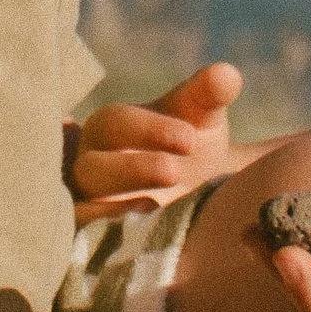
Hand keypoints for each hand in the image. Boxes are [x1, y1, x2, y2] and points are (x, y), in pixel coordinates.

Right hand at [71, 63, 242, 224]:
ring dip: (116, 207)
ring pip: (83, 204)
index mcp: (112, 127)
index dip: (151, 130)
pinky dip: (100, 236)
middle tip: (174, 172)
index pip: (119, 124)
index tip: (190, 140)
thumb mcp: (199, 116)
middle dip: (132, 169)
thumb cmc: (184, 143)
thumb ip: (210, 94)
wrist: (183, 191)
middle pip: (93, 166)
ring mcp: (87, 202)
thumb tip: (227, 74)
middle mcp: (91, 164)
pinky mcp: (90, 237)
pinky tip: (133, 234)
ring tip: (154, 207)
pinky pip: (83, 236)